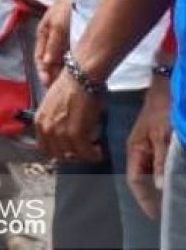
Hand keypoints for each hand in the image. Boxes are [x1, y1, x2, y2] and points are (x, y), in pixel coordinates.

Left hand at [34, 69, 103, 161]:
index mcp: (39, 121)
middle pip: (58, 154)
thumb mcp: (53, 106)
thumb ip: (54, 122)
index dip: (59, 151)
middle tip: (85, 151)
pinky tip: (100, 151)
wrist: (80, 78)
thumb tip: (64, 136)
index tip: (70, 151)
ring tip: (94, 151)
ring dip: (85, 155)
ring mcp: (60, 132)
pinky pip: (86, 152)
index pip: (45, 147)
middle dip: (73, 155)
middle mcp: (46, 128)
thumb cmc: (70, 88)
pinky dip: (94, 154)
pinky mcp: (76, 133)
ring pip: (73, 155)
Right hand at [35, 0, 71, 86]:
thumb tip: (47, 64)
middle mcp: (53, 39)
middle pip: (51, 63)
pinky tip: (82, 73)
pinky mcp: (78, 40)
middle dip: (54, 76)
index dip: (44, 72)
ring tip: (72, 84)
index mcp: (43, 34)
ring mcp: (65, 40)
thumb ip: (53, 44)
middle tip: (62, 89)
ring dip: (65, 73)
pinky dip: (75, 66)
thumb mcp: (58, 24)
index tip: (49, 84)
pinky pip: (74, 57)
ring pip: (63, 62)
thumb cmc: (69, 5)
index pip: (40, 59)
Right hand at [127, 74, 172, 218]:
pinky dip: (161, 175)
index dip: (144, 199)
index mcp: (134, 150)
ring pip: (147, 172)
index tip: (155, 215)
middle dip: (150, 196)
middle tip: (164, 211)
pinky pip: (154, 165)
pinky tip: (170, 180)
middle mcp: (136, 151)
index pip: (135, 181)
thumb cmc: (162, 112)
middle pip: (140, 179)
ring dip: (156, 187)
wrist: (165, 88)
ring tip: (168, 200)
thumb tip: (159, 187)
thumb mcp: (164, 137)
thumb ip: (161, 162)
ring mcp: (144, 146)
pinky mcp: (153, 142)